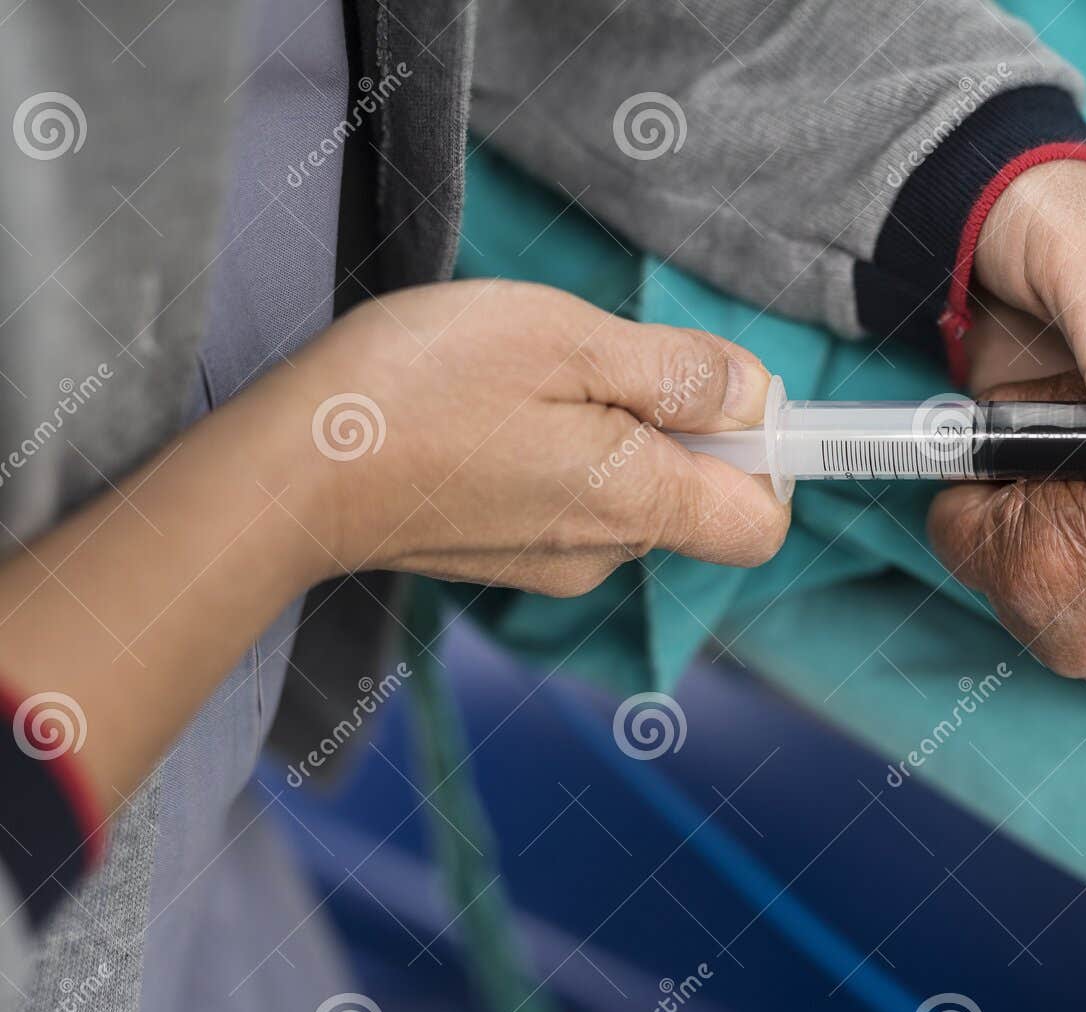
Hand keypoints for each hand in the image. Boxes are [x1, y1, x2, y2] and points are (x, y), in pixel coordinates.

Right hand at [0, 279, 788, 804]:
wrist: (284, 472)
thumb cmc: (416, 391)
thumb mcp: (567, 340)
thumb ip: (679, 373)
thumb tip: (759, 396)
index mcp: (637, 502)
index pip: (763, 522)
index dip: (766, 454)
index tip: (719, 394)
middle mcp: (606, 552)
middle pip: (696, 495)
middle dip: (672, 422)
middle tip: (587, 364)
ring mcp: (551, 562)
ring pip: (628, 490)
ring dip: (605, 430)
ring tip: (521, 387)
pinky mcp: (504, 555)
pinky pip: (569, 500)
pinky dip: (553, 454)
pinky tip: (487, 419)